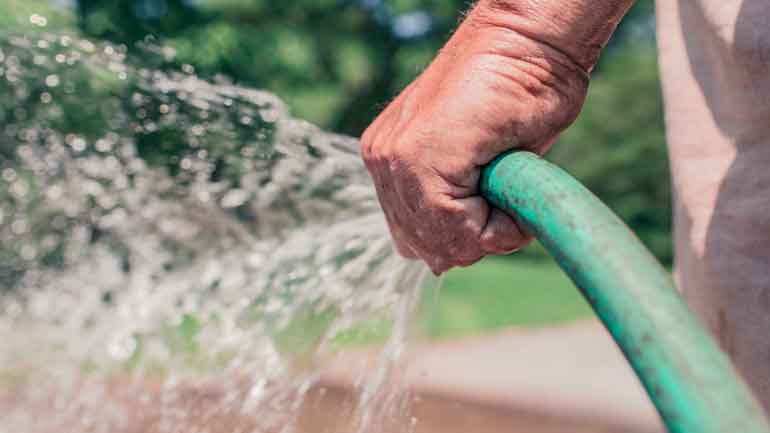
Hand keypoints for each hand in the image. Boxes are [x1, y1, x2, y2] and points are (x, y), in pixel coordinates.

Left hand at [362, 1, 601, 273]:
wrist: (530, 41)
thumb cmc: (519, 93)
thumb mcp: (481, 164)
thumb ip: (453, 205)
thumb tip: (438, 263)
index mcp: (391, 161)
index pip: (418, 238)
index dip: (467, 237)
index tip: (500, 203)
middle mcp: (383, 161)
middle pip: (426, 248)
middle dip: (474, 239)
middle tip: (506, 197)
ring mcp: (394, 159)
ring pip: (442, 244)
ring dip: (488, 232)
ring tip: (510, 188)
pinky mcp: (417, 157)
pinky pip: (457, 229)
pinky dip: (498, 226)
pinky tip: (511, 188)